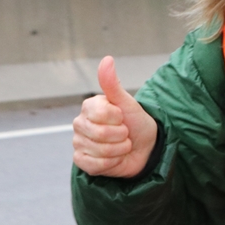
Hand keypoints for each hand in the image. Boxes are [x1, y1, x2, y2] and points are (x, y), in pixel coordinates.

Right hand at [72, 56, 157, 177]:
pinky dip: (111, 163)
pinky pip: (95, 165)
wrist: (145, 147)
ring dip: (119, 150)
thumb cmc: (136, 123)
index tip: (123, 117)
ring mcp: (79, 143)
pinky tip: (114, 158)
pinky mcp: (81, 161)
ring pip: (99, 151)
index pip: (101, 114)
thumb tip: (107, 59)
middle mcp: (80, 124)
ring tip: (121, 145)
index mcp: (89, 107)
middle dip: (121, 135)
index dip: (118, 118)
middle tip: (125, 133)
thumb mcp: (128, 102)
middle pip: (100, 134)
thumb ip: (112, 84)